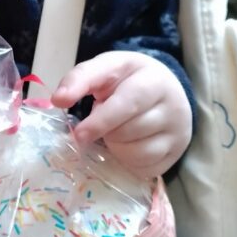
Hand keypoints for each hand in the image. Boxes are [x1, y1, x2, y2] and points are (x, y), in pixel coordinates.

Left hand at [52, 51, 191, 177]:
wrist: (165, 89)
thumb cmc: (128, 80)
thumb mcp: (106, 69)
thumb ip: (80, 78)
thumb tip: (58, 99)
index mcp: (152, 78)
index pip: (126, 103)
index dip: (100, 121)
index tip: (78, 134)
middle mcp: (172, 104)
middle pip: (129, 131)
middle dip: (105, 132)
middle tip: (97, 125)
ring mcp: (178, 130)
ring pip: (137, 152)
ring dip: (116, 146)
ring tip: (116, 131)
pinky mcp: (176, 152)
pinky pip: (145, 167)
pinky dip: (128, 160)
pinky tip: (128, 144)